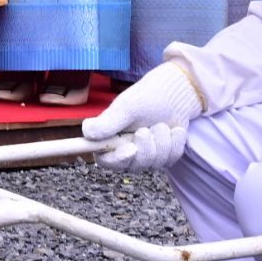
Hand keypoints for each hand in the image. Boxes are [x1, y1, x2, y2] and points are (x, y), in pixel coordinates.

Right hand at [81, 62, 202, 171]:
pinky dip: (174, 143)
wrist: (174, 96)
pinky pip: (170, 159)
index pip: (105, 160)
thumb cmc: (146, 97)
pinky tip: (174, 130)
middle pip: (133, 165)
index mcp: (110, 139)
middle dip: (145, 147)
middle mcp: (126, 150)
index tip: (131, 148)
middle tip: (147, 129)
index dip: (117, 159)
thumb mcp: (126, 107)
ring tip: (161, 125)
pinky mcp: (164, 157)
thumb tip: (87, 132)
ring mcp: (146, 156)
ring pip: (154, 163)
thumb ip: (107, 122)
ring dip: (161, 142)